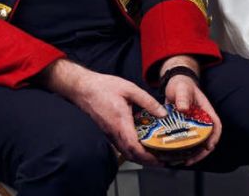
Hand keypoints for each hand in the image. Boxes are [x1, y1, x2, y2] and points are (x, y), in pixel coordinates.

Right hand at [39, 59, 165, 165]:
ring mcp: (111, 134)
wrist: (84, 88)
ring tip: (156, 154)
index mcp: (120, 122)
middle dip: (149, 161)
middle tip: (164, 159)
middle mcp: (115, 132)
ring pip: (127, 153)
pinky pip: (123, 146)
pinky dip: (135, 150)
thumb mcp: (130, 89)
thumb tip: (163, 113)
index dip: (147, 156)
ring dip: (142, 157)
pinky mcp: (109, 132)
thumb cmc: (103, 88)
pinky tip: (143, 144)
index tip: (160, 158)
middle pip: (132, 155)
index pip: (134, 146)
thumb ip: (148, 101)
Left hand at [160, 56, 221, 165]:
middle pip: (207, 138)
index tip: (208, 147)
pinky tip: (176, 153)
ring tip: (184, 161)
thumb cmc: (182, 84)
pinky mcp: (184, 127)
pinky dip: (183, 147)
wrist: (174, 83)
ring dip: (193, 153)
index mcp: (206, 111)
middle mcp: (202, 120)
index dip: (214, 137)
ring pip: (197, 142)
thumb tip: (183, 108)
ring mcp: (194, 124)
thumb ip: (183, 96)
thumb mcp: (182, 88)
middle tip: (191, 160)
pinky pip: (186, 140)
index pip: (216, 126)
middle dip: (202, 152)